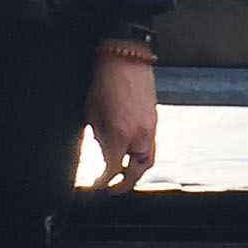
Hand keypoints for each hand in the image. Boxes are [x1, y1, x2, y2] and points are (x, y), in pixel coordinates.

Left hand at [87, 51, 156, 190]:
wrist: (126, 58)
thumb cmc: (106, 81)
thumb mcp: (93, 113)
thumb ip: (99, 137)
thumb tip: (103, 152)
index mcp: (121, 133)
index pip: (114, 169)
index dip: (103, 181)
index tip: (97, 186)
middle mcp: (139, 134)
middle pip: (137, 170)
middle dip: (125, 183)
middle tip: (113, 189)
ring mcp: (150, 126)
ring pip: (148, 159)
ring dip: (137, 170)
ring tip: (125, 174)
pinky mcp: (154, 118)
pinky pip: (150, 144)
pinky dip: (141, 153)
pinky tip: (131, 151)